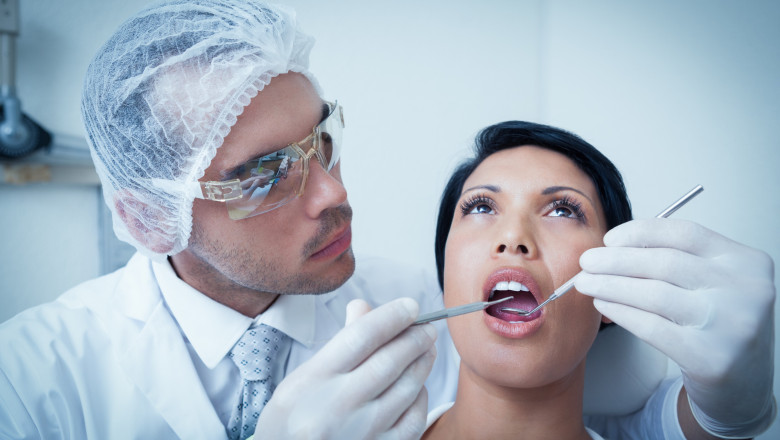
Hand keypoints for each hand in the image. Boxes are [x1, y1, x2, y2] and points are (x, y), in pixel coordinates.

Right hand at [255, 298, 436, 439]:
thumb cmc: (291, 421)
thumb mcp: (302, 378)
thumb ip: (338, 345)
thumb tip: (366, 308)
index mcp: (312, 380)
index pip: (362, 337)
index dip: (392, 317)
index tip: (411, 306)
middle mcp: (337, 407)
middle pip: (389, 361)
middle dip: (415, 338)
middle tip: (427, 327)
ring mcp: (360, 432)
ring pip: (406, 388)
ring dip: (422, 363)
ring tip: (426, 349)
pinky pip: (412, 420)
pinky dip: (419, 397)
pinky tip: (418, 386)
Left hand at [575, 219, 775, 437]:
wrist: (744, 382)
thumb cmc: (719, 325)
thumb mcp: (714, 283)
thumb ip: (677, 260)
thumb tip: (613, 248)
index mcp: (746, 262)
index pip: (685, 234)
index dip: (641, 233)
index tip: (609, 239)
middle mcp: (745, 290)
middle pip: (664, 262)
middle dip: (615, 260)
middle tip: (586, 261)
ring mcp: (731, 325)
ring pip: (654, 294)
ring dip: (610, 285)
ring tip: (586, 283)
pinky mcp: (710, 358)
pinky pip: (652, 327)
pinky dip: (621, 312)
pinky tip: (603, 306)